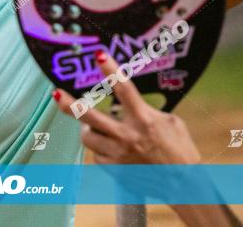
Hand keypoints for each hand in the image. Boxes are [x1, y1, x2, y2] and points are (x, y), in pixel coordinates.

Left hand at [54, 52, 200, 164]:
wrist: (185, 186)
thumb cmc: (181, 150)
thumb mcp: (171, 122)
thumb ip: (147, 111)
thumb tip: (131, 104)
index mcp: (144, 120)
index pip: (124, 89)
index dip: (111, 70)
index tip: (98, 55)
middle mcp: (127, 136)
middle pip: (90, 117)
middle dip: (70, 105)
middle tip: (56, 93)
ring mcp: (118, 154)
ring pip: (88, 136)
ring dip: (89, 129)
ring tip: (95, 126)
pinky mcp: (114, 169)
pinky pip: (97, 154)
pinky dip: (102, 148)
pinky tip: (113, 148)